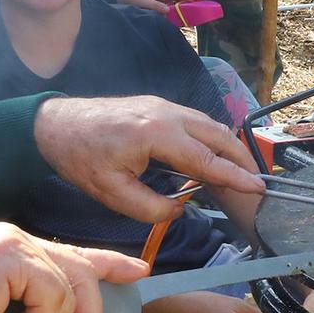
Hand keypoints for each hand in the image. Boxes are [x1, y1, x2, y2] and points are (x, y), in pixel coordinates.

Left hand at [33, 96, 263, 222]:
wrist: (55, 124)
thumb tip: (180, 208)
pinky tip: (214, 154)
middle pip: (218, 135)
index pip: (206, 158)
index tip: (258, 187)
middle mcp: (166, 113)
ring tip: (242, 171)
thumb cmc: (79, 158)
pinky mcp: (158, 104)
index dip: (234, 175)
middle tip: (259, 181)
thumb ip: (150, 207)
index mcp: (155, 134)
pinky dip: (212, 137)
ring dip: (229, 146)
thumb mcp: (111, 193)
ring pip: (209, 124)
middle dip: (242, 158)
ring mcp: (163, 105)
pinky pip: (195, 120)